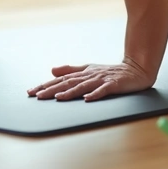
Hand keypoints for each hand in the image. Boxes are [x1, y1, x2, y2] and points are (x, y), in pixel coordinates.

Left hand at [30, 60, 154, 101]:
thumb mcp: (89, 69)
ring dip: (70, 92)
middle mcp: (90, 75)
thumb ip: (71, 69)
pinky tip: (87, 99)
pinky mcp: (113, 84)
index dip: (46, 85)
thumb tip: (52, 70)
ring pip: (83, 86)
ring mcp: (101, 79)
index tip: (32, 91)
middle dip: (52, 89)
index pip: (61, 79)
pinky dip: (95, 94)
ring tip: (58, 97)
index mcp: (83, 73)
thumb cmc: (110, 72)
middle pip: (68, 82)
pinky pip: (103, 90)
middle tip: (37, 95)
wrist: (135, 70)